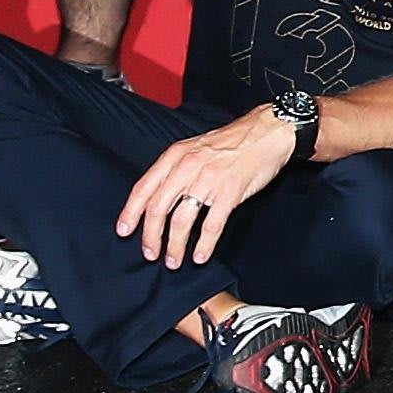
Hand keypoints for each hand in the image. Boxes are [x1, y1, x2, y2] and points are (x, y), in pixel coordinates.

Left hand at [116, 110, 295, 270]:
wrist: (268, 132)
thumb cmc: (233, 142)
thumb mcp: (195, 147)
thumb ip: (176, 169)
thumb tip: (158, 197)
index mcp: (176, 156)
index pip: (144, 188)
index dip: (131, 213)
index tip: (124, 231)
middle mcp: (188, 167)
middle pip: (158, 208)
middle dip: (150, 236)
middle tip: (150, 254)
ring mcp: (209, 180)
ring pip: (181, 221)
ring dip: (174, 246)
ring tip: (173, 261)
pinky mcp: (230, 193)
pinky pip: (211, 225)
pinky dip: (203, 245)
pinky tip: (200, 256)